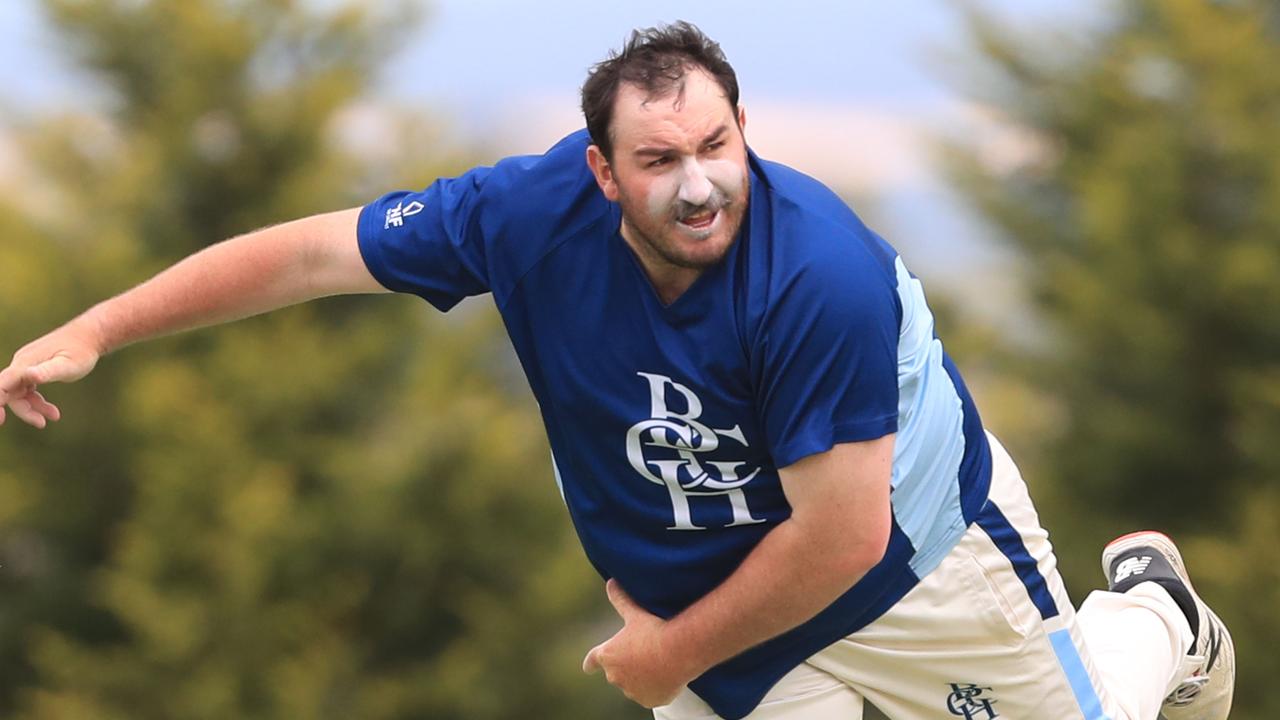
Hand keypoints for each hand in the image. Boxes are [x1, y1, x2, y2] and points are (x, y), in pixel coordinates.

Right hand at [0, 322, 101, 427]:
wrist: (88, 337)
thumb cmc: (80, 351)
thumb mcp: (67, 366)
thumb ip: (48, 372)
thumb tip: (29, 376)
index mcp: (25, 363)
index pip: (2, 386)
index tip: (0, 420)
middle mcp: (22, 364)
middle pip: (10, 393)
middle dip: (23, 410)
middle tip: (41, 424)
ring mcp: (26, 367)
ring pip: (20, 393)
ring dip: (33, 407)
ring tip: (55, 416)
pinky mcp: (33, 370)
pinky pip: (27, 390)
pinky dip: (37, 402)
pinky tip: (53, 412)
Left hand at [582, 579, 695, 708]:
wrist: (679, 652)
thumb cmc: (655, 630)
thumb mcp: (635, 613)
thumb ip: (620, 599)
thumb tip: (610, 582)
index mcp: (608, 655)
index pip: (593, 660)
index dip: (591, 663)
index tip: (587, 667)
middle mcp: (616, 676)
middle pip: (617, 673)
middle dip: (627, 666)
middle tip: (644, 654)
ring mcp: (632, 691)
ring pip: (634, 685)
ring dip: (641, 677)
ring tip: (658, 662)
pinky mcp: (649, 700)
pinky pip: (651, 695)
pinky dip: (656, 688)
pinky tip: (666, 675)